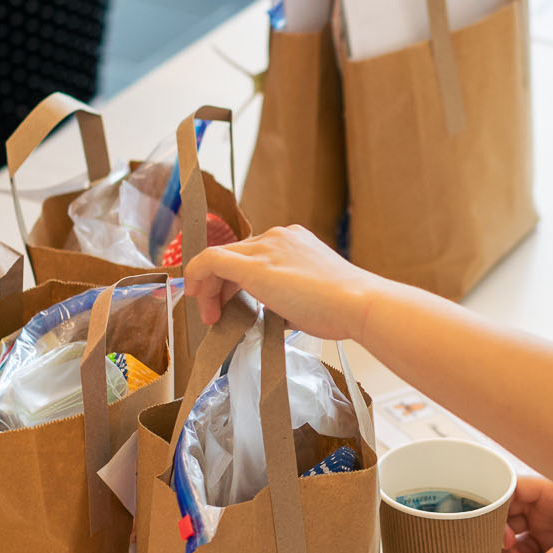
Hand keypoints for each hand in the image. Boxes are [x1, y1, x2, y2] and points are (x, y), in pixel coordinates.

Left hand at [182, 224, 385, 340]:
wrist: (357, 303)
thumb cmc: (342, 308)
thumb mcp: (309, 298)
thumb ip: (285, 300)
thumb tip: (267, 314)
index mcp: (294, 241)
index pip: (253, 255)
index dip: (235, 281)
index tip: (231, 304)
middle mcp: (277, 237)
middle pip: (234, 255)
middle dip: (219, 286)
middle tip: (217, 315)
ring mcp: (265, 247)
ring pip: (220, 257)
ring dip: (210, 287)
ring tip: (211, 315)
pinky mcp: (252, 264)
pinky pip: (211, 260)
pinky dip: (197, 275)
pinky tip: (195, 295)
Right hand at [500, 474, 552, 552]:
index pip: (514, 489)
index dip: (498, 504)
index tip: (498, 526)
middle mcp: (546, 507)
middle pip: (507, 513)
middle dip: (499, 531)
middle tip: (505, 550)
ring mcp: (548, 524)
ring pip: (514, 533)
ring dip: (509, 549)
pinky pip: (528, 550)